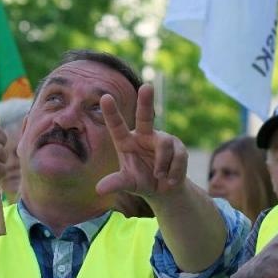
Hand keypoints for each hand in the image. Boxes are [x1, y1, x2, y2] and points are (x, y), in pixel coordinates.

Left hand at [94, 85, 187, 201]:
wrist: (164, 191)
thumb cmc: (141, 182)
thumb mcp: (128, 183)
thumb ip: (115, 183)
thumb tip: (99, 189)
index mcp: (126, 141)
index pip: (117, 126)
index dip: (111, 112)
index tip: (104, 97)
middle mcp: (144, 135)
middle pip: (145, 116)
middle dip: (146, 101)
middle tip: (147, 86)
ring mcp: (162, 139)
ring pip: (164, 145)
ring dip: (162, 165)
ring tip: (159, 177)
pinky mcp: (178, 146)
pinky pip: (178, 156)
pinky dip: (174, 172)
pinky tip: (170, 180)